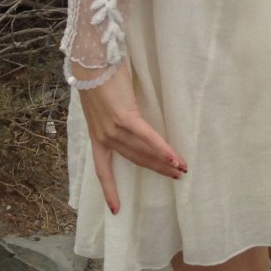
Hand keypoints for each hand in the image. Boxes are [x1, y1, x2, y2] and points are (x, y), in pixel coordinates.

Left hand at [76, 60, 187, 214]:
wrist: (90, 61)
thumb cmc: (97, 76)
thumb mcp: (102, 103)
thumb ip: (113, 116)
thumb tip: (127, 120)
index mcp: (96, 135)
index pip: (102, 170)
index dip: (109, 190)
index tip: (116, 210)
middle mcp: (104, 136)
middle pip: (134, 159)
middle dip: (156, 169)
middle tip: (175, 176)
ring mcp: (113, 128)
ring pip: (142, 151)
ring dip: (164, 162)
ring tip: (181, 169)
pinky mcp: (124, 117)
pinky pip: (147, 137)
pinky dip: (162, 148)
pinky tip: (175, 157)